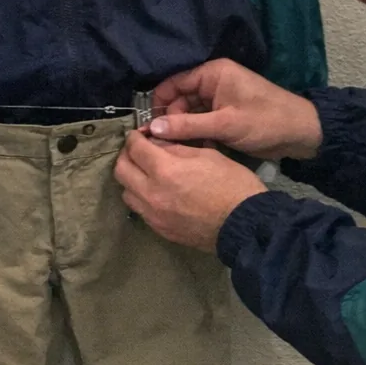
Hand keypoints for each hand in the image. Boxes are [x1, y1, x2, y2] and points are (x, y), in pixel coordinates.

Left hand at [115, 131, 266, 252]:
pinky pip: (140, 210)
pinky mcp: (160, 230)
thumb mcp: (207, 154)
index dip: (134, 137)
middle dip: (127, 155)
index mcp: (164, 170)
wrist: (244, 225)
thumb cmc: (232, 184)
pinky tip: (156, 192)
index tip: (139, 134)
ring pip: (126, 192)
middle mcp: (151, 193)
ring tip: (146, 173)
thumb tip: (157, 142)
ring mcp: (153, 215)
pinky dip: (142, 197)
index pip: (135, 148)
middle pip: (121, 170)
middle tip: (138, 150)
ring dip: (131, 179)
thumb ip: (176, 148)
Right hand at [148, 59, 322, 160]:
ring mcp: (219, 99)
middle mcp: (213, 82)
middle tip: (167, 146)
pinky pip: (202, 123)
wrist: (301, 134)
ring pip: (190, 114)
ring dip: (186, 132)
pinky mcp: (225, 115)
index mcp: (213, 74)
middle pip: (179, 100)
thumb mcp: (224, 125)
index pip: (174, 83)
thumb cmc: (265, 122)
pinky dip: (199, 136)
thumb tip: (152, 129)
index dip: (160, 104)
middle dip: (173, 122)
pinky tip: (200, 152)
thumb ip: (187, 126)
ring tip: (183, 151)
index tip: (151, 128)